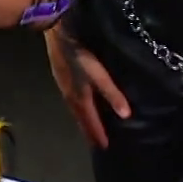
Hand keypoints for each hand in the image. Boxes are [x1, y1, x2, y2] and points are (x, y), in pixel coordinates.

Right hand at [45, 26, 129, 148]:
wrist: (56, 33)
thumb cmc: (79, 54)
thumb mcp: (98, 74)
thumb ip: (111, 93)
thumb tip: (126, 115)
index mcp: (79, 97)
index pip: (90, 121)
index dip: (97, 134)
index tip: (103, 147)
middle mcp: (70, 95)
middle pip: (80, 118)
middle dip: (88, 130)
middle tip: (95, 143)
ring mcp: (63, 85)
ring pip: (74, 109)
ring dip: (82, 119)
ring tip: (88, 127)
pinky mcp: (61, 75)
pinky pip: (70, 99)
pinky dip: (77, 107)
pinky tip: (79, 102)